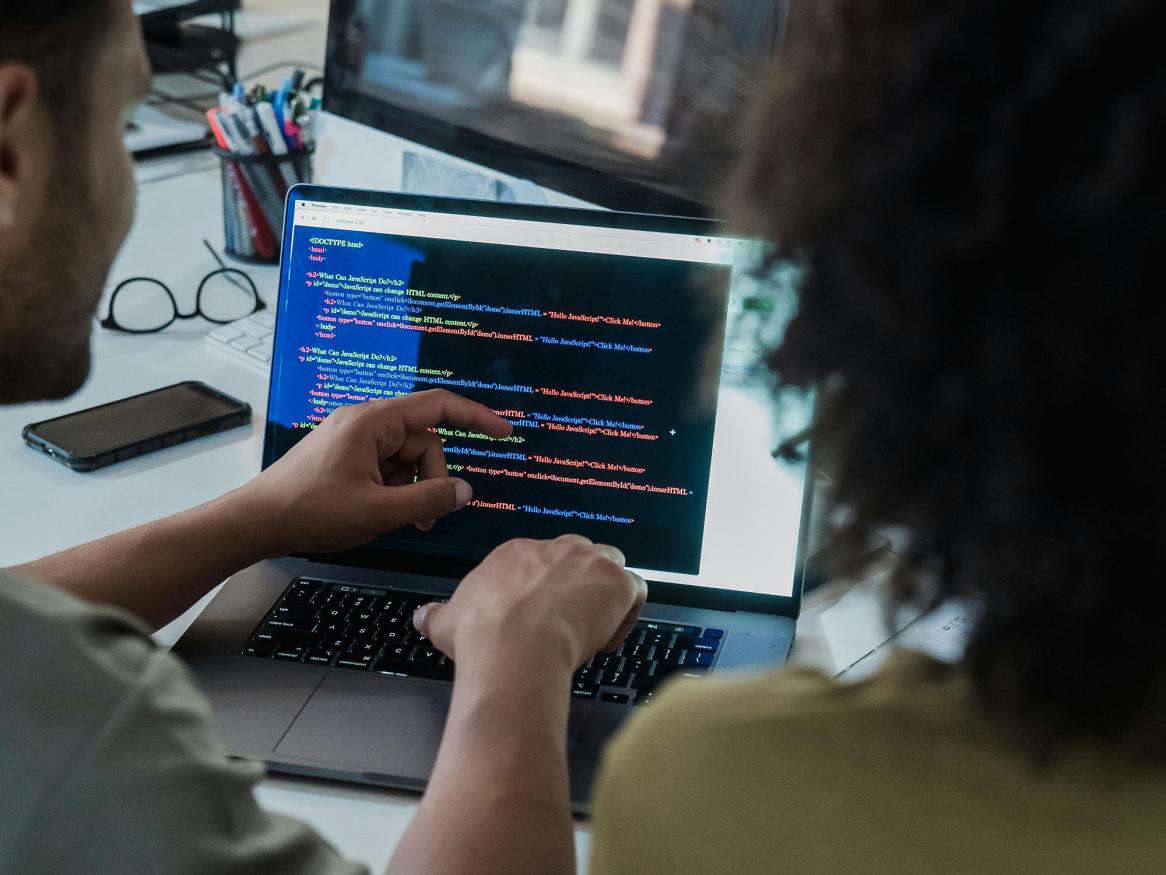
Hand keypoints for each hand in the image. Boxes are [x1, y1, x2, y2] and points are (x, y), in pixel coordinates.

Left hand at [239, 390, 511, 554]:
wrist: (256, 522)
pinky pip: (385, 466)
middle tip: (425, 518)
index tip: (503, 432)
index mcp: (373, 422)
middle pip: (423, 441)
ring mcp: (353, 439)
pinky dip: (393, 489)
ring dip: (412, 489)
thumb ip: (428, 499)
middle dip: (432, 479)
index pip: (437, 405)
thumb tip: (465, 491)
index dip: (476, 416)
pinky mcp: (344, 456)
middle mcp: (365, 422)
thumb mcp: (378, 511)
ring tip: (400, 520)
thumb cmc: (313, 512)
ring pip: (405, 458)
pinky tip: (381, 513)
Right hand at [413, 535, 647, 672]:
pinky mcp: (616, 581)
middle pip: (577, 556)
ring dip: (606, 592)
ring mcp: (589, 561)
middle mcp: (555, 548)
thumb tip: (420, 615)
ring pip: (610, 565)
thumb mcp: (447, 622)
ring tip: (593, 628)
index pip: (540, 561)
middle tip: (568, 622)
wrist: (514, 646)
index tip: (540, 619)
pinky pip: (634, 590)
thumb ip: (435, 615)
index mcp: (516, 553)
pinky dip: (628, 612)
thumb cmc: (480, 635)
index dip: (544, 591)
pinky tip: (609, 639)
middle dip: (577, 584)